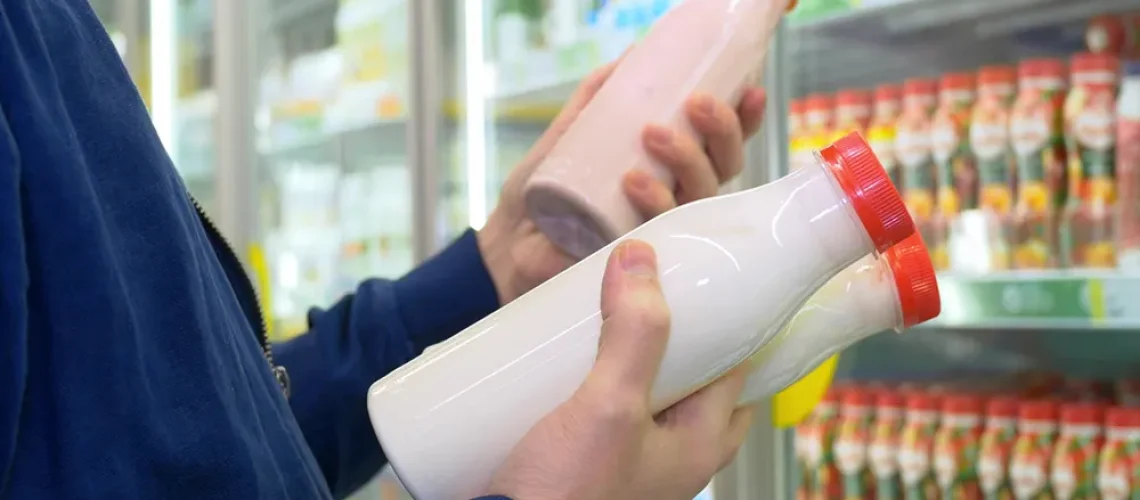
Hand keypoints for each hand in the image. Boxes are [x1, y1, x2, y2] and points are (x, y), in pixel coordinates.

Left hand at [477, 61, 766, 302]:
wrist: (508, 239)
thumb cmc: (544, 190)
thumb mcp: (572, 130)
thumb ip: (598, 95)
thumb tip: (631, 54)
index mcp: (672, 171)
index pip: (721, 144)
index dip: (744, 119)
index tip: (750, 90)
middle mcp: (677, 201)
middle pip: (724, 167)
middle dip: (720, 131)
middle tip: (696, 104)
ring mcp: (661, 232)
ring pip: (700, 197)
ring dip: (688, 159)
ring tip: (654, 134)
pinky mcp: (639, 258)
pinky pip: (660, 231)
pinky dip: (653, 200)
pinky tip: (634, 180)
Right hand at [486, 240, 754, 499]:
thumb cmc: (566, 497)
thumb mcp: (610, 407)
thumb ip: (635, 335)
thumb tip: (641, 259)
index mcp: (696, 448)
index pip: (736, 370)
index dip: (731, 322)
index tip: (714, 277)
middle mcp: (666, 457)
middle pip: (686, 379)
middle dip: (673, 334)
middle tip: (652, 289)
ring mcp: (622, 461)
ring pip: (640, 391)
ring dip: (625, 351)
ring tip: (603, 307)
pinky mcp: (579, 460)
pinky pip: (596, 407)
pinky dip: (587, 376)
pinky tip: (559, 353)